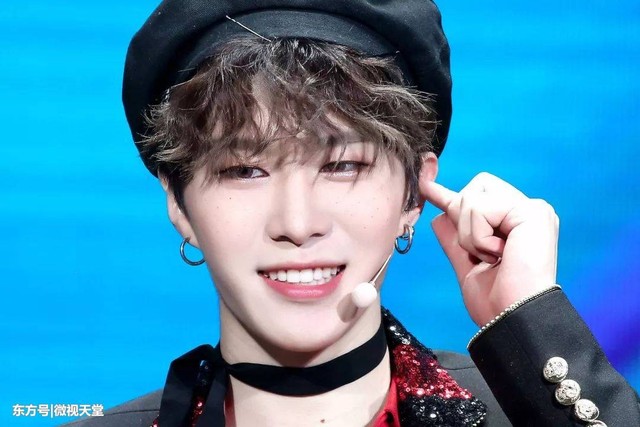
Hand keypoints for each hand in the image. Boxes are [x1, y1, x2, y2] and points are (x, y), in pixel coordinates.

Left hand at [421, 172, 558, 325]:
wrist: (511, 320)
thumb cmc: (495, 301)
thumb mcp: (466, 263)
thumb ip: (455, 235)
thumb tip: (439, 212)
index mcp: (515, 222)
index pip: (477, 195)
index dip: (448, 193)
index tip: (425, 182)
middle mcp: (527, 211)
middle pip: (474, 186)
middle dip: (463, 219)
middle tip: (482, 252)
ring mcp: (532, 209)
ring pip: (472, 197)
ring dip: (470, 235)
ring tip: (493, 258)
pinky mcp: (533, 212)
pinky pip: (481, 209)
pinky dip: (478, 237)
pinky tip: (499, 255)